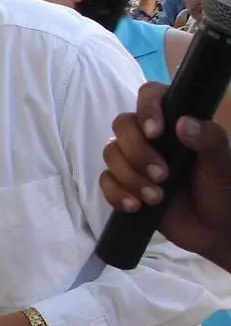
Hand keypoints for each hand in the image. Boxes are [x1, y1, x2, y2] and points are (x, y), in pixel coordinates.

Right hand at [100, 81, 230, 271]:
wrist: (213, 229)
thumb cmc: (221, 190)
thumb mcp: (221, 163)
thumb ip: (209, 139)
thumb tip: (183, 123)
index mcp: (174, 123)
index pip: (150, 95)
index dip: (146, 108)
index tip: (155, 132)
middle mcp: (150, 138)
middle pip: (122, 125)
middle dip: (137, 151)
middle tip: (162, 175)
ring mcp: (133, 161)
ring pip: (111, 154)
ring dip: (130, 177)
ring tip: (156, 197)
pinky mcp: (122, 185)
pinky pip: (105, 182)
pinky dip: (117, 194)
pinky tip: (136, 207)